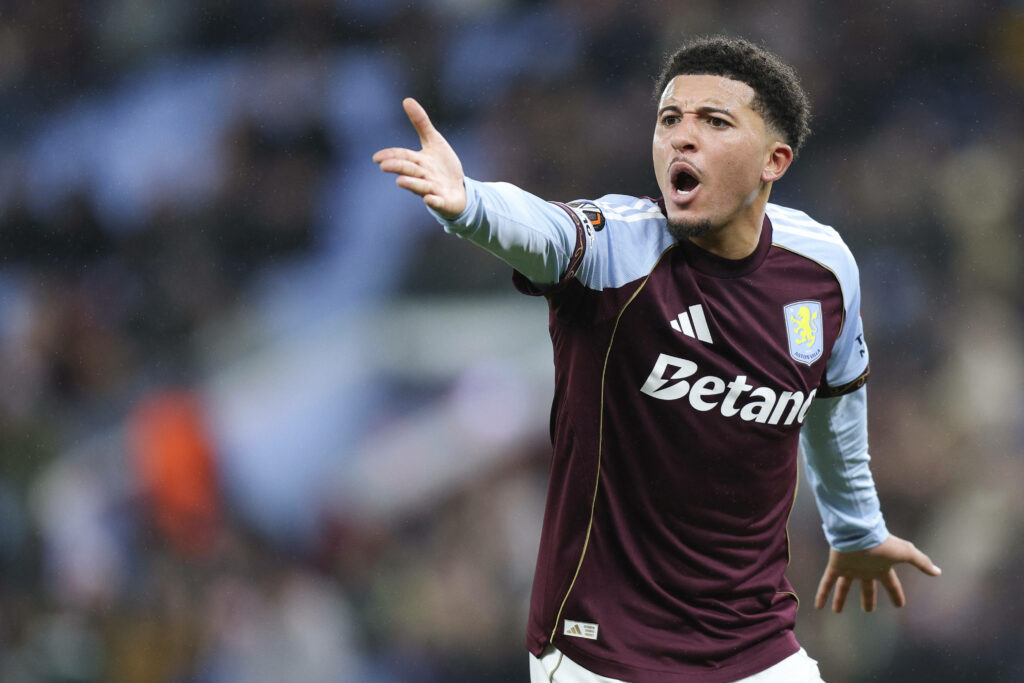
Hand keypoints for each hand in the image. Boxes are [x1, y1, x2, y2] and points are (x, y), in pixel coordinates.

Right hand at [373, 98, 466, 218]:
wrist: (459, 189)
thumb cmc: (443, 166)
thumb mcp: (433, 141)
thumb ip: (421, 123)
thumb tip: (407, 100)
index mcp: (419, 162)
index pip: (403, 157)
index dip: (391, 156)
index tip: (376, 158)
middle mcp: (423, 176)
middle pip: (409, 170)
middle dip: (398, 167)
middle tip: (384, 166)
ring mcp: (432, 190)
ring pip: (420, 187)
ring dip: (411, 184)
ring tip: (400, 182)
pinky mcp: (444, 201)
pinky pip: (438, 202)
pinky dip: (433, 201)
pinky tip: (429, 198)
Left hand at [815, 534, 940, 612]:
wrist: (860, 532)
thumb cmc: (883, 542)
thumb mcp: (906, 553)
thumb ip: (921, 562)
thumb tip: (938, 571)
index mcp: (881, 568)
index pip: (891, 585)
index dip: (896, 595)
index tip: (900, 605)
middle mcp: (864, 569)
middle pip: (866, 587)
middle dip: (868, 598)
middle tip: (868, 610)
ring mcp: (849, 568)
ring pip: (844, 587)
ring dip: (840, 599)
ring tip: (837, 611)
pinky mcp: (836, 566)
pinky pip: (827, 582)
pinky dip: (822, 594)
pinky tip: (818, 606)